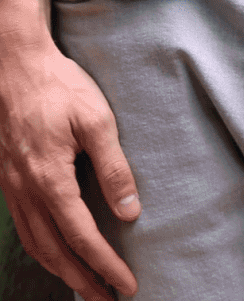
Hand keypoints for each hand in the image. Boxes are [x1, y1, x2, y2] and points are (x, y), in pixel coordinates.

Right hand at [0, 41, 139, 299]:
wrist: (14, 68)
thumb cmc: (59, 88)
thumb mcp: (97, 122)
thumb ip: (113, 168)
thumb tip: (130, 212)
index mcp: (49, 180)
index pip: (82, 237)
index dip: (105, 265)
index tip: (127, 284)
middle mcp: (26, 192)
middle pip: (54, 252)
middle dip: (83, 280)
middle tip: (109, 299)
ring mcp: (12, 189)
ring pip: (35, 244)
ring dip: (61, 270)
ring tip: (86, 287)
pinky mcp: (8, 181)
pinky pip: (24, 228)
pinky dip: (42, 250)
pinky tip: (57, 254)